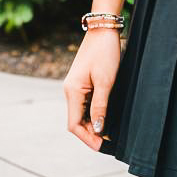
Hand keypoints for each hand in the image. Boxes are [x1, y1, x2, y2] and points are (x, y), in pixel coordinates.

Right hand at [63, 29, 121, 150]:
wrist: (103, 30)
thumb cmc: (105, 53)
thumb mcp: (106, 81)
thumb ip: (100, 107)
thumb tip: (97, 129)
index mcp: (72, 92)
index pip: (74, 125)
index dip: (87, 138)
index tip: (101, 147)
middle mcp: (70, 91)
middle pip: (76, 121)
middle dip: (89, 134)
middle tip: (107, 144)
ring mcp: (75, 86)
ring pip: (80, 113)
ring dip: (91, 125)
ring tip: (107, 134)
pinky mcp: (81, 82)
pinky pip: (84, 104)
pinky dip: (92, 114)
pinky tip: (103, 118)